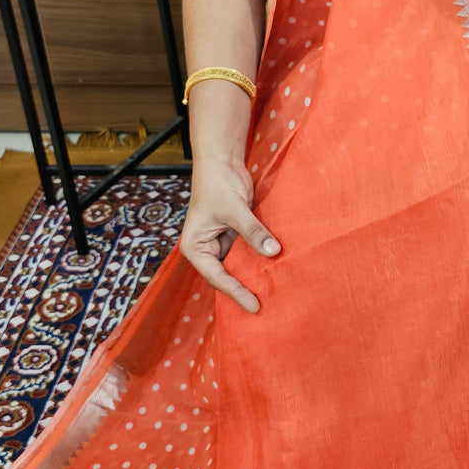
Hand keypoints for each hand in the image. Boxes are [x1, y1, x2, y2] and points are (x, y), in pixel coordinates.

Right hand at [179, 157, 279, 312]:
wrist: (222, 162)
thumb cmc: (217, 184)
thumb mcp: (234, 209)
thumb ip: (252, 230)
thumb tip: (273, 251)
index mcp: (195, 247)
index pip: (217, 276)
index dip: (236, 291)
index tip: (254, 305)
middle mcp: (206, 248)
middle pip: (226, 275)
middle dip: (244, 288)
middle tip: (265, 306)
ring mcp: (221, 242)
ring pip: (238, 265)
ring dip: (253, 274)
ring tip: (272, 293)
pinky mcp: (235, 235)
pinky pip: (248, 252)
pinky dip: (259, 259)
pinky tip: (274, 269)